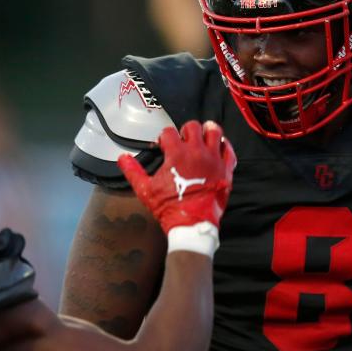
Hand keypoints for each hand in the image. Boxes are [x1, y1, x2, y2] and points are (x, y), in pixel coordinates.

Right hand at [118, 120, 235, 233]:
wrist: (191, 224)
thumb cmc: (169, 207)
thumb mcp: (145, 189)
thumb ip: (133, 171)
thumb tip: (122, 158)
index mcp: (177, 154)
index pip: (169, 132)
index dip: (164, 137)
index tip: (163, 145)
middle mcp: (197, 152)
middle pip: (193, 126)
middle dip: (185, 130)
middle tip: (182, 140)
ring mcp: (214, 160)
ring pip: (215, 132)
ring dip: (207, 131)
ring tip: (201, 136)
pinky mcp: (226, 170)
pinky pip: (229, 150)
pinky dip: (224, 146)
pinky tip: (217, 148)